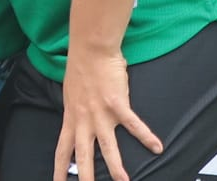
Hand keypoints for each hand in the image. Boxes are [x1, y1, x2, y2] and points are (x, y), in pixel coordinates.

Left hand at [55, 44, 160, 180]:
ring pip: (108, 147)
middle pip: (83, 155)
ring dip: (116, 167)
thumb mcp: (71, 93)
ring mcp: (101, 113)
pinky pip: (134, 124)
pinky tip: (157, 147)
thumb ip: (76, 110)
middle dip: (84, 177)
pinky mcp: (117, 104)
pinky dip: (146, 136)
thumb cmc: (81, 66)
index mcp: (72, 117)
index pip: (62, 149)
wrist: (91, 48)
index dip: (59, 168)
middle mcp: (84, 119)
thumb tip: (79, 119)